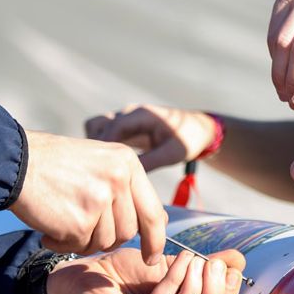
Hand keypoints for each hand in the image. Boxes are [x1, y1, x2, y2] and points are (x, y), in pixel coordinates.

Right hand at [14, 131, 166, 260]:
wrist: (15, 161)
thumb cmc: (54, 164)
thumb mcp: (101, 162)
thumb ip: (127, 189)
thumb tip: (158, 221)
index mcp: (128, 163)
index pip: (153, 211)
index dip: (155, 239)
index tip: (151, 256)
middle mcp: (119, 180)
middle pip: (128, 231)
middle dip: (107, 238)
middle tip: (82, 228)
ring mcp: (101, 200)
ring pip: (105, 242)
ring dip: (83, 240)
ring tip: (62, 221)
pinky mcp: (80, 220)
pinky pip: (81, 246)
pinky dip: (64, 244)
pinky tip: (51, 229)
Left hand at [47, 247, 247, 293]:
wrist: (83, 276)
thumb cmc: (124, 277)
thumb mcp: (172, 271)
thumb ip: (203, 270)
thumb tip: (238, 261)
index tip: (232, 269)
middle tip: (216, 263)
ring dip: (194, 287)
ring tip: (196, 259)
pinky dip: (174, 282)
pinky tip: (179, 262)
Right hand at [84, 104, 218, 171]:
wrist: (197, 130)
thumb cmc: (188, 139)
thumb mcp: (172, 153)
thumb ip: (150, 162)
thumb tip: (126, 178)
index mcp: (141, 115)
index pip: (113, 126)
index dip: (104, 146)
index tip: (101, 167)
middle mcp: (129, 114)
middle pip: (97, 125)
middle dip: (96, 147)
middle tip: (101, 170)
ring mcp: (124, 120)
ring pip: (96, 129)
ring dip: (97, 146)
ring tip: (104, 168)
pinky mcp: (123, 130)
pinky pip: (103, 135)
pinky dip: (101, 148)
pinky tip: (108, 166)